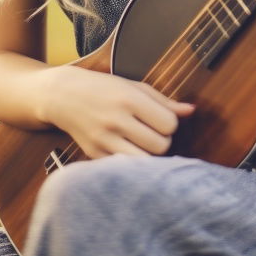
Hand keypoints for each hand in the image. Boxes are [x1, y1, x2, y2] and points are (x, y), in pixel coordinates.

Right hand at [39, 64, 195, 159]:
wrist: (63, 95)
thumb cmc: (103, 88)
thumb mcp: (133, 86)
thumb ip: (163, 101)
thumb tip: (192, 110)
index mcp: (128, 98)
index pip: (168, 124)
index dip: (169, 124)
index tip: (160, 119)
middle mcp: (115, 120)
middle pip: (160, 145)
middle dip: (161, 140)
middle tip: (151, 132)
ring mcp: (103, 139)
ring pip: (144, 162)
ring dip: (148, 155)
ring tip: (141, 143)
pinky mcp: (94, 154)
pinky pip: (124, 169)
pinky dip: (131, 163)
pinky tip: (127, 149)